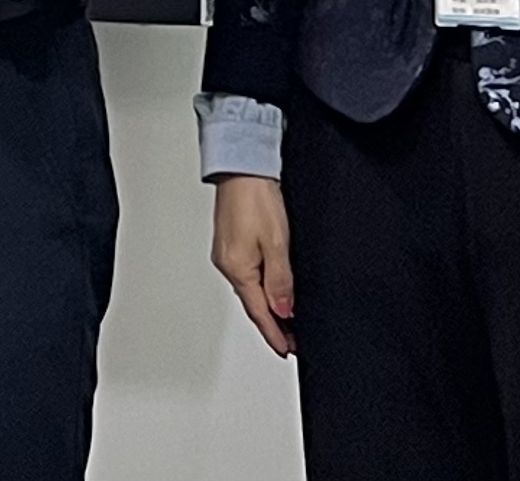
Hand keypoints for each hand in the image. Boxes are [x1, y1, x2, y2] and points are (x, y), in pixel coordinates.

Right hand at [210, 176, 295, 355]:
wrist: (242, 168)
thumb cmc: (256, 199)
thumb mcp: (277, 244)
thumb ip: (281, 281)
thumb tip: (284, 311)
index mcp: (237, 268)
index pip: (259, 312)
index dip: (275, 334)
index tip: (287, 351)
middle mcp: (227, 264)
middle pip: (253, 303)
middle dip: (273, 323)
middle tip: (292, 341)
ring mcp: (227, 253)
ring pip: (250, 288)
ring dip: (268, 305)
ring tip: (287, 319)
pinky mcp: (231, 243)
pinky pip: (248, 274)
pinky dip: (261, 287)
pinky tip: (272, 289)